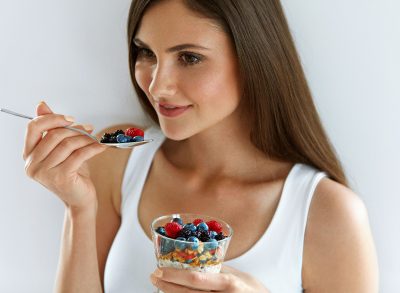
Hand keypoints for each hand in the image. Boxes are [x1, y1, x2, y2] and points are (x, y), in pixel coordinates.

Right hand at [23, 101, 106, 210]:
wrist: (80, 199)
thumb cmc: (72, 173)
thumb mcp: (61, 148)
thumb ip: (51, 128)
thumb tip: (41, 104)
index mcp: (28, 155)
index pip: (33, 127)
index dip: (52, 119)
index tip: (71, 118)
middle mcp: (32, 164)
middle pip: (54, 135)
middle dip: (75, 129)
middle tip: (89, 129)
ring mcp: (45, 172)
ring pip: (68, 144)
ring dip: (85, 139)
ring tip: (95, 139)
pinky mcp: (61, 177)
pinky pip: (79, 155)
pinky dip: (93, 148)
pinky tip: (101, 147)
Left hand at [150, 265, 269, 292]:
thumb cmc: (254, 290)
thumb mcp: (239, 276)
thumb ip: (218, 269)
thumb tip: (196, 260)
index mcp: (228, 284)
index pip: (196, 280)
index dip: (175, 276)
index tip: (159, 270)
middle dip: (167, 286)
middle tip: (153, 276)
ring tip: (159, 285)